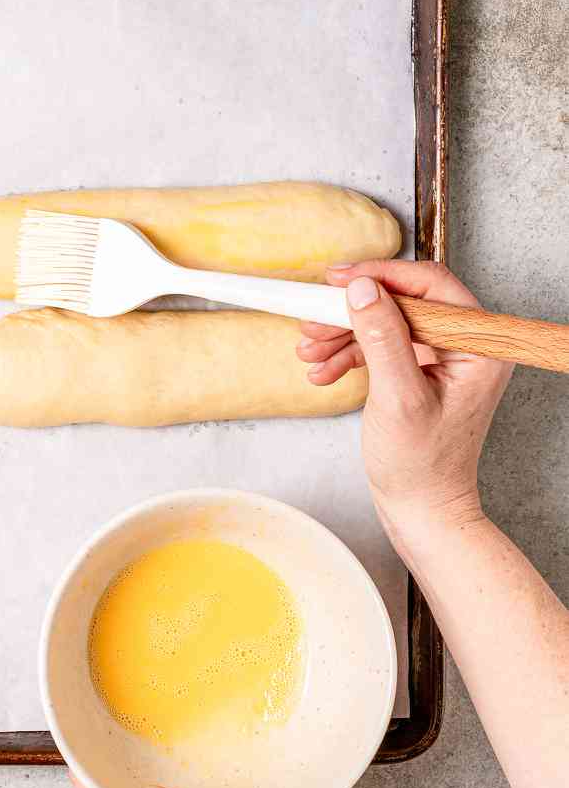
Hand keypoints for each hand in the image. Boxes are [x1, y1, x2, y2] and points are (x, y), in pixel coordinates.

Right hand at [296, 258, 510, 536]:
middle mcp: (467, 345)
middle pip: (403, 304)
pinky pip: (383, 349)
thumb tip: (363, 290)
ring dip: (344, 335)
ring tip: (309, 352)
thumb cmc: (421, 466)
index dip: (381, 277)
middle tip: (312, 319)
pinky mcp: (421, 373)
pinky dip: (350, 356)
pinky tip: (323, 370)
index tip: (338, 279)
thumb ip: (383, 339)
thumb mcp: (398, 397)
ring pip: (387, 324)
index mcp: (479, 345)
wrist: (421, 509)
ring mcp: (443, 359)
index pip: (429, 287)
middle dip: (353, 313)